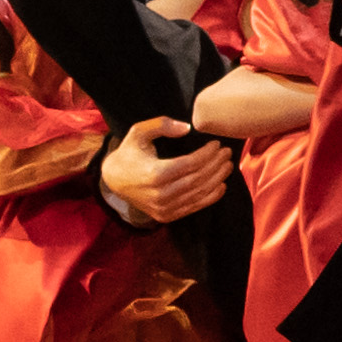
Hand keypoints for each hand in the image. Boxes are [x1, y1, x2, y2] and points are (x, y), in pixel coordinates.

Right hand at [101, 120, 234, 230]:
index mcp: (154, 174)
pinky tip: (221, 185)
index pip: (189, 164)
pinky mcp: (166, 216)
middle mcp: (160, 194)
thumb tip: (187, 128)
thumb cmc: (130, 153)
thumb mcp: (138, 132)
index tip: (217, 143)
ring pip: (198, 194)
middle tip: (227, 152)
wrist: (114, 180)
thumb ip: (161, 125)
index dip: (207, 154)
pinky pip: (193, 207)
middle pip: (197, 179)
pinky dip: (210, 197)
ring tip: (227, 165)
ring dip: (217, 179)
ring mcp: (164, 208)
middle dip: (215, 165)